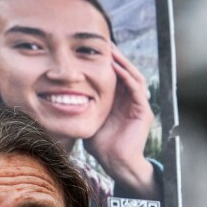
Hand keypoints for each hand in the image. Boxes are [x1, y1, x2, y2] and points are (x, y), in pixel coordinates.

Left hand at [84, 48, 157, 197]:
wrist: (115, 163)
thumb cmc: (101, 145)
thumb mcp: (90, 119)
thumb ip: (84, 107)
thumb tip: (63, 96)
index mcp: (120, 102)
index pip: (116, 76)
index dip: (108, 62)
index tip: (96, 50)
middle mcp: (131, 101)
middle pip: (126, 72)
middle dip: (117, 57)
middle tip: (106, 43)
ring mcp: (139, 105)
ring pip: (133, 77)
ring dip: (123, 63)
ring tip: (112, 51)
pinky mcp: (143, 111)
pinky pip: (136, 89)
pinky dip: (127, 76)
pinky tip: (116, 67)